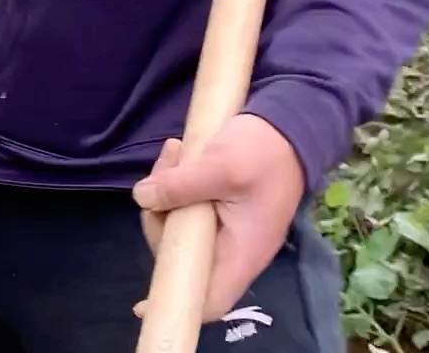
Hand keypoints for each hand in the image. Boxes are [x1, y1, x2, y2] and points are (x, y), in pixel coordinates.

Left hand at [130, 113, 304, 321]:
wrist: (289, 122)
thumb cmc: (264, 152)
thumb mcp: (220, 165)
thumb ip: (180, 185)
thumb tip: (142, 199)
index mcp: (241, 252)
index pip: (211, 299)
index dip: (178, 304)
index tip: (139, 305)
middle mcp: (232, 247)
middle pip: (180, 256)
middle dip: (160, 217)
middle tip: (161, 175)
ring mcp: (223, 227)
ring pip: (176, 226)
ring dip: (164, 191)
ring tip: (174, 153)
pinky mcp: (215, 208)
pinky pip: (183, 205)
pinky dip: (173, 183)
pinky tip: (177, 153)